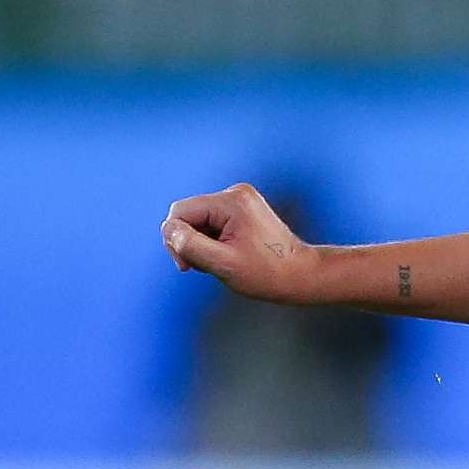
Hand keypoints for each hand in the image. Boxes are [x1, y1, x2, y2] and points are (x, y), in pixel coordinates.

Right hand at [162, 184, 324, 303]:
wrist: (300, 274)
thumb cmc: (266, 273)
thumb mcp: (223, 263)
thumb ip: (191, 246)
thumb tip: (168, 230)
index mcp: (231, 201)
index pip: (180, 212)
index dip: (175, 240)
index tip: (189, 265)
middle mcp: (235, 193)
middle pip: (188, 214)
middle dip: (189, 242)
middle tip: (204, 266)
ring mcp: (239, 199)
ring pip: (198, 220)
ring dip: (200, 243)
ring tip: (220, 261)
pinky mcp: (242, 209)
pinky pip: (211, 222)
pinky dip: (211, 241)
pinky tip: (226, 254)